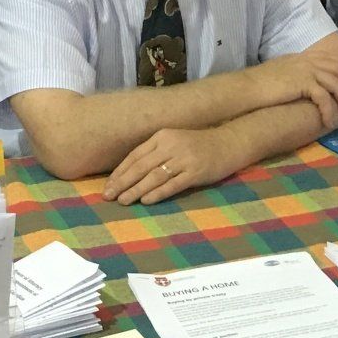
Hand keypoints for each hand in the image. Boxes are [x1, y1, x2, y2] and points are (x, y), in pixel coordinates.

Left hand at [104, 126, 244, 205]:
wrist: (230, 142)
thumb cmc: (198, 145)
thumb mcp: (174, 142)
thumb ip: (155, 153)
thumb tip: (130, 173)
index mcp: (162, 136)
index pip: (135, 155)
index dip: (120, 172)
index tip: (108, 186)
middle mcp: (171, 145)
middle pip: (141, 166)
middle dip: (122, 183)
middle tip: (109, 196)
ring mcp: (184, 159)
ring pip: (154, 176)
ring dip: (136, 190)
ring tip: (123, 201)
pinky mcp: (196, 172)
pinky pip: (173, 184)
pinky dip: (158, 193)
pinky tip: (146, 201)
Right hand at [253, 40, 337, 125]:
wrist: (246, 87)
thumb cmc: (258, 84)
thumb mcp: (281, 72)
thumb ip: (294, 73)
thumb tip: (302, 82)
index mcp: (303, 58)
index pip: (333, 60)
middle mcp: (308, 62)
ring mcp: (306, 71)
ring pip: (336, 85)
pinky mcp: (303, 83)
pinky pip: (324, 98)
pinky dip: (328, 111)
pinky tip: (328, 122)